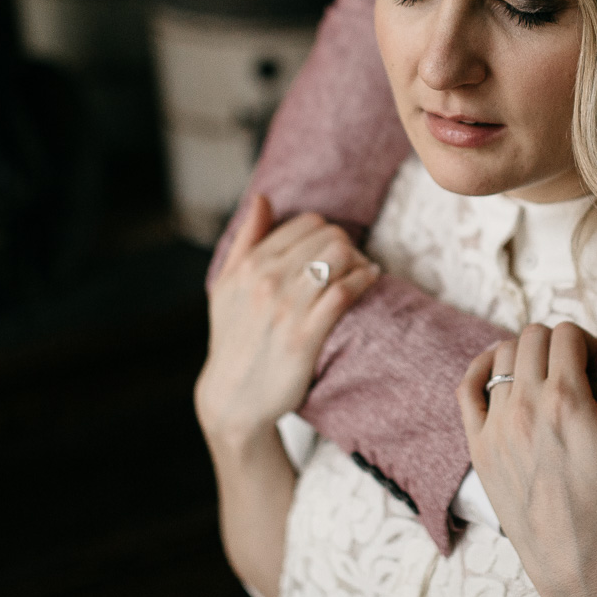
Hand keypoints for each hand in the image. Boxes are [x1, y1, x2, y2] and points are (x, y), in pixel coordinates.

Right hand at [195, 195, 378, 449]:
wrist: (233, 398)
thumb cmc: (233, 339)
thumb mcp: (226, 286)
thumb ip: (246, 239)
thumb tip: (262, 198)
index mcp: (249, 264)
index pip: (308, 223)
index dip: (328, 233)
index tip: (335, 250)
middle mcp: (266, 280)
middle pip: (331, 235)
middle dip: (349, 246)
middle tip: (354, 264)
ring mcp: (286, 308)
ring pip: (341, 256)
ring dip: (360, 262)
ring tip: (364, 273)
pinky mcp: (305, 335)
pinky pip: (345, 292)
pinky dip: (365, 281)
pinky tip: (370, 282)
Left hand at [458, 325, 596, 596]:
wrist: (576, 561)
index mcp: (566, 399)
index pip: (566, 334)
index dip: (588, 340)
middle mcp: (524, 405)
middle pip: (532, 337)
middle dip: (558, 343)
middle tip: (576, 370)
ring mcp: (496, 425)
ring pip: (501, 356)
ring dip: (526, 354)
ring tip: (546, 377)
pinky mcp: (478, 447)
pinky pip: (466, 389)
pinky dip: (480, 369)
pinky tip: (497, 371)